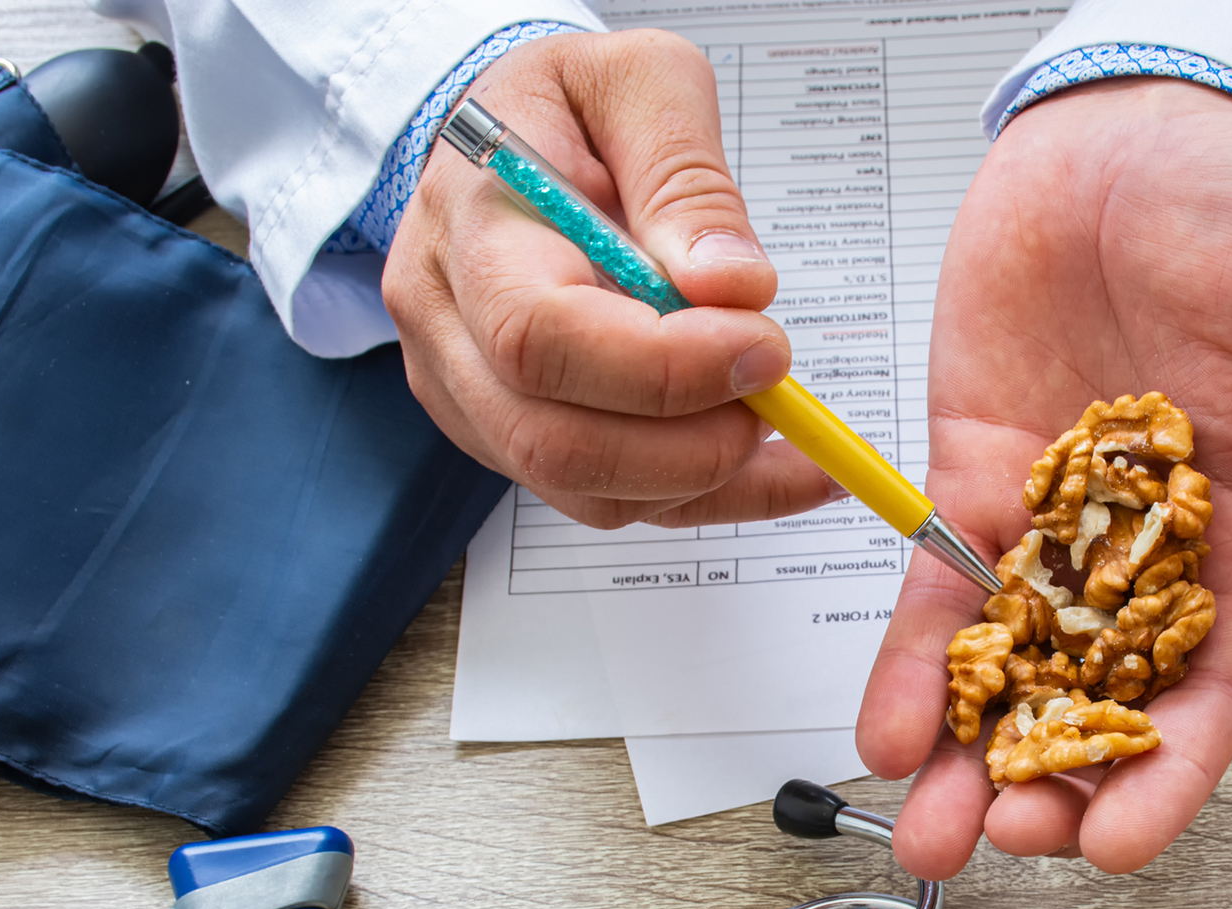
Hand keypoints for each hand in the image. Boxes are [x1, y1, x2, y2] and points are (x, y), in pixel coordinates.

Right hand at [384, 31, 836, 527]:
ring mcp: (467, 395)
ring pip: (585, 493)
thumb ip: (687, 180)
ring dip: (706, 480)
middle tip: (777, 394)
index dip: (662, 366)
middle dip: (691, 444)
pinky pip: (610, 501)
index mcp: (467, 223)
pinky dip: (706, 496)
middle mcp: (446, 324)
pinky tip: (780, 467)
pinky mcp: (508, 438)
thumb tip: (733, 289)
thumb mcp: (640, 83)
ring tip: (785, 423)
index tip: (762, 345)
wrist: (508, 138)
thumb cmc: (570, 106)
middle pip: (553, 442)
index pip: (538, 334)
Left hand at [857, 78, 1231, 876]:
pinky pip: (936, 588)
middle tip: (1005, 839)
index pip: (1214, 686)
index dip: (1170, 773)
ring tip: (923, 829)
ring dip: (966, 758)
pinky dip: (911, 663)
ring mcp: (1052, 524)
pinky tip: (887, 726)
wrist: (1135, 126)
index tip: (1123, 844)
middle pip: (1097, 702)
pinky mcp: (973, 477)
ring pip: (1006, 668)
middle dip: (1052, 785)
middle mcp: (1144, 555)